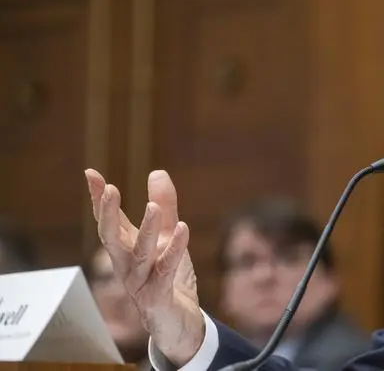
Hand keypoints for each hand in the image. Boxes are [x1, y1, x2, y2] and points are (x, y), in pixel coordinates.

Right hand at [85, 168, 205, 366]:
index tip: (91, 173)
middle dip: (109, 214)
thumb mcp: (167, 237)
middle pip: (111, 238)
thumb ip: (165, 207)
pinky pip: (165, 271)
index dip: (99, 199)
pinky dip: (173, 250)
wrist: (178, 322)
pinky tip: (181, 228)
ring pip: (139, 255)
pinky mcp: (158, 297)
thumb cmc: (167, 278)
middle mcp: (127, 265)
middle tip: (111, 189)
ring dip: (145, 231)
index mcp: (126, 249)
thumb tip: (157, 172)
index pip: (109, 221)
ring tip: (152, 206)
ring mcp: (140, 283)